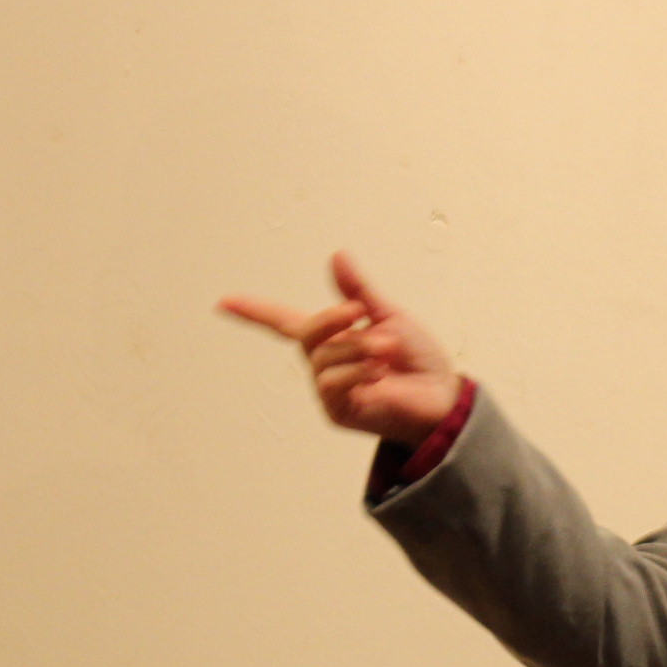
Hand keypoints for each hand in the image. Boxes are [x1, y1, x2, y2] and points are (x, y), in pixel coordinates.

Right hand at [219, 253, 462, 443]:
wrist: (443, 398)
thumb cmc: (420, 360)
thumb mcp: (391, 316)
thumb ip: (359, 290)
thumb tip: (337, 255)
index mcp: (334, 338)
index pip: (284, 322)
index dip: (254, 312)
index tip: (223, 301)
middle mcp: (325, 363)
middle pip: (306, 333)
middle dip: (332, 320)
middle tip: (362, 314)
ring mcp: (329, 389)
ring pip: (322, 358)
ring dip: (356, 348)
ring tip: (388, 351)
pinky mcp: (338, 410)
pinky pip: (330, 383)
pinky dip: (354, 372)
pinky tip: (378, 373)